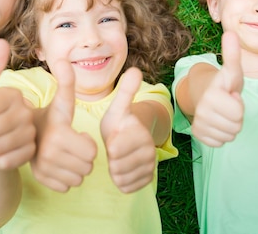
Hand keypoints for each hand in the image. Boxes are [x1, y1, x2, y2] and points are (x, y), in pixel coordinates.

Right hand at [30, 60, 96, 191]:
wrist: (23, 134)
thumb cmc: (51, 117)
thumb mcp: (60, 101)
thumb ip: (66, 83)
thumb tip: (64, 60)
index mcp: (58, 135)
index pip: (92, 152)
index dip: (87, 144)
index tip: (76, 134)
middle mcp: (49, 154)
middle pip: (87, 167)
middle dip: (84, 157)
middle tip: (71, 146)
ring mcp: (43, 169)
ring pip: (78, 179)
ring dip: (76, 169)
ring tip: (65, 154)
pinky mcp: (40, 179)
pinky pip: (66, 187)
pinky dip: (65, 179)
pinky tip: (58, 165)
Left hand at [101, 67, 155, 192]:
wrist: (129, 138)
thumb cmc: (120, 122)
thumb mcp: (118, 107)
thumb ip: (125, 92)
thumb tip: (135, 70)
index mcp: (141, 134)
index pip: (115, 149)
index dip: (108, 145)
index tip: (111, 138)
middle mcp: (149, 152)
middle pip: (118, 165)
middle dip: (110, 159)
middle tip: (113, 149)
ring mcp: (149, 168)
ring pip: (122, 177)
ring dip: (114, 170)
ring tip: (115, 158)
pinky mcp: (146, 180)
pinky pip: (126, 187)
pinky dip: (119, 181)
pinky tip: (119, 169)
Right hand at [192, 31, 243, 146]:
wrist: (205, 95)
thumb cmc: (223, 84)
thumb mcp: (231, 70)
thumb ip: (232, 54)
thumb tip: (231, 32)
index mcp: (211, 94)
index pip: (238, 112)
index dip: (239, 103)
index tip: (230, 95)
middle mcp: (202, 110)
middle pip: (236, 126)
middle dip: (236, 117)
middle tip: (228, 105)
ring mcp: (199, 123)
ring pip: (229, 135)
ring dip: (230, 126)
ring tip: (223, 113)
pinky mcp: (198, 134)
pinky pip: (220, 142)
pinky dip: (221, 135)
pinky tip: (217, 123)